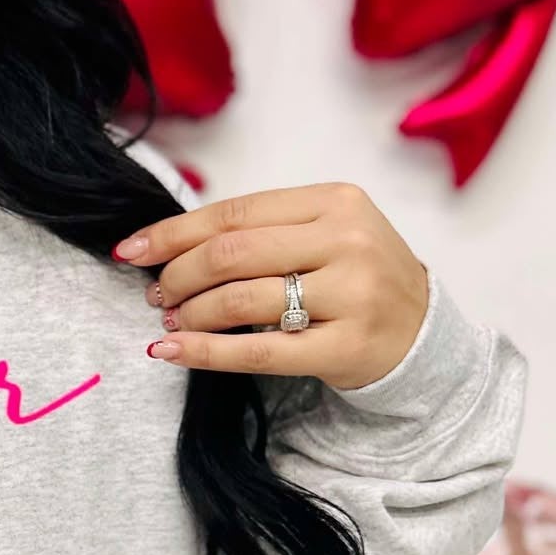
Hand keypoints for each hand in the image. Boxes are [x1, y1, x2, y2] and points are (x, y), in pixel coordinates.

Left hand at [115, 181, 429, 390]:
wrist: (423, 333)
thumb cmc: (357, 279)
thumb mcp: (323, 234)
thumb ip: (261, 230)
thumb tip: (170, 244)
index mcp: (336, 201)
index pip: (234, 213)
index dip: (174, 232)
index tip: (132, 249)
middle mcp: (347, 241)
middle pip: (231, 254)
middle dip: (178, 275)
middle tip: (157, 294)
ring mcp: (351, 294)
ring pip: (240, 299)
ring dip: (190, 313)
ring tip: (171, 322)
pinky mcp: (346, 346)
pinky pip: (259, 351)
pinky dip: (205, 352)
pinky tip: (171, 352)